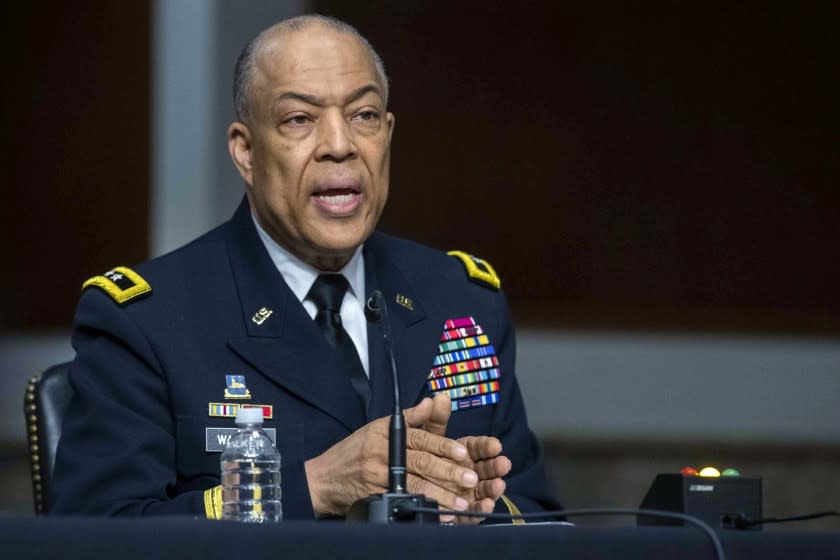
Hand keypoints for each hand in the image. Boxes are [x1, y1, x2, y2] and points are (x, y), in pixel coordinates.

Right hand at [303, 398, 478, 515]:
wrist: (325, 477)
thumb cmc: (355, 450)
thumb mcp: (378, 427)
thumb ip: (410, 418)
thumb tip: (432, 402)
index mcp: (387, 434)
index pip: (421, 439)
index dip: (443, 446)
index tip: (463, 453)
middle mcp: (384, 454)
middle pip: (421, 463)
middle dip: (448, 471)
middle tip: (470, 477)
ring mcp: (379, 478)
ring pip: (415, 485)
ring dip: (440, 494)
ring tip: (460, 501)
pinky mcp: (377, 496)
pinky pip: (404, 501)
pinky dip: (422, 507)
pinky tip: (438, 513)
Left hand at [420, 393, 511, 523]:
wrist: (403, 488)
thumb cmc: (421, 458)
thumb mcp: (425, 437)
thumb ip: (434, 419)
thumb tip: (438, 398)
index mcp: (463, 452)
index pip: (479, 447)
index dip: (487, 446)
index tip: (495, 445)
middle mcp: (469, 472)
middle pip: (486, 469)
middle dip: (495, 466)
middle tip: (503, 463)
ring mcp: (467, 493)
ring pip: (484, 490)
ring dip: (493, 488)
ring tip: (498, 485)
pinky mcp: (461, 512)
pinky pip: (472, 513)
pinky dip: (480, 510)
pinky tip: (486, 505)